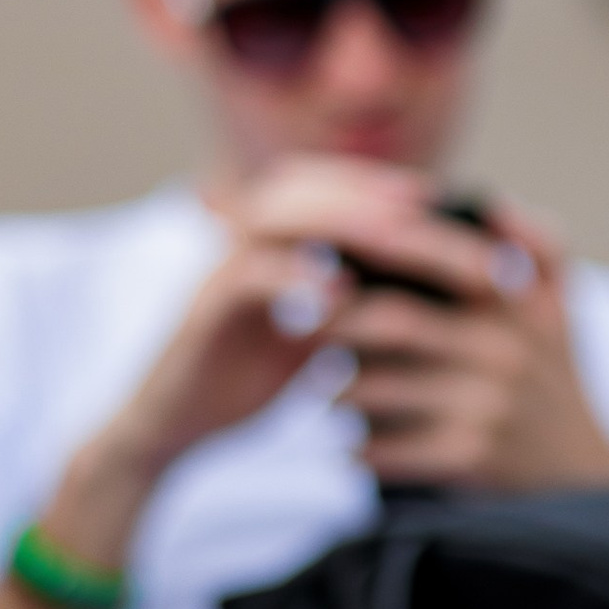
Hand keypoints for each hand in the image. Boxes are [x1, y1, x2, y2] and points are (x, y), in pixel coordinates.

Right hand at [95, 161, 443, 490]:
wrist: (173, 426)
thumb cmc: (245, 376)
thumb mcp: (312, 333)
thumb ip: (351, 303)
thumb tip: (423, 289)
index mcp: (267, 243)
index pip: (322, 186)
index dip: (374, 183)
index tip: (435, 195)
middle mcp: (240, 245)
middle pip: (303, 187)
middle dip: (367, 191)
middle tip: (424, 204)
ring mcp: (218, 272)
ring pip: (277, 218)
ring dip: (340, 220)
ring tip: (395, 233)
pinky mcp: (202, 312)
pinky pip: (247, 278)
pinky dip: (294, 279)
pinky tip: (339, 294)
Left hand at [331, 199, 608, 492]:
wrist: (580, 470)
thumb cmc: (554, 376)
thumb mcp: (560, 307)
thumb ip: (539, 245)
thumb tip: (492, 203)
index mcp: (515, 303)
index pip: (434, 260)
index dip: (374, 253)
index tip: (326, 255)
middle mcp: (501, 349)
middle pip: (391, 323)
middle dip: (336, 323)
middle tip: (300, 323)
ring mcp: (485, 404)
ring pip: (379, 388)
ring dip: (336, 390)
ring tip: (318, 387)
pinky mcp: (469, 455)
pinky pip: (389, 448)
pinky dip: (358, 447)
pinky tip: (347, 444)